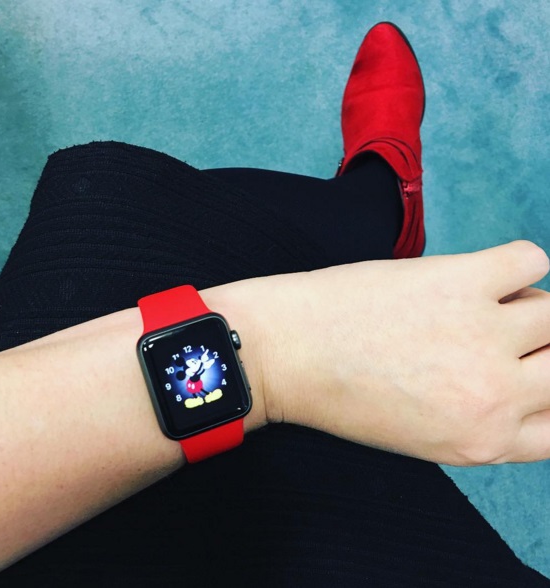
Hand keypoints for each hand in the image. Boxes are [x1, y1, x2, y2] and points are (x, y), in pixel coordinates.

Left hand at [230, 240, 549, 464]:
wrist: (285, 352)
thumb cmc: (344, 394)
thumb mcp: (423, 436)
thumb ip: (484, 420)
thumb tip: (528, 376)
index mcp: (486, 441)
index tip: (538, 369)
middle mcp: (495, 394)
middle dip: (545, 352)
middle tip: (506, 338)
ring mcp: (481, 335)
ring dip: (527, 307)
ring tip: (483, 307)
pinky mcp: (460, 281)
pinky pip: (529, 259)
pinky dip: (515, 264)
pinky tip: (479, 277)